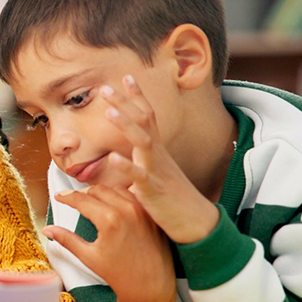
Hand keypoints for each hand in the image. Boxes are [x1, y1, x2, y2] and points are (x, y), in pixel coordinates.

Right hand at [44, 185, 175, 301]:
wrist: (150, 287)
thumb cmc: (120, 275)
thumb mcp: (89, 257)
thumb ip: (67, 239)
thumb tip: (48, 230)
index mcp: (109, 220)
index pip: (82, 199)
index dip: (66, 197)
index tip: (59, 197)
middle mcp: (127, 210)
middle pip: (98, 189)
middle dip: (82, 193)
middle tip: (73, 200)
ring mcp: (142, 211)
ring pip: (116, 189)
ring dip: (101, 192)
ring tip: (92, 201)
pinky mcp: (151, 215)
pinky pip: (133, 197)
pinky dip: (119, 196)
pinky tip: (113, 205)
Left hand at [99, 76, 219, 243]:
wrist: (196, 223)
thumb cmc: (172, 200)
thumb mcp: (152, 177)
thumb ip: (136, 165)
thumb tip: (118, 159)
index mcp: (156, 151)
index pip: (148, 117)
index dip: (137, 97)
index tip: (125, 77)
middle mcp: (158, 156)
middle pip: (143, 121)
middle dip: (124, 103)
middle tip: (104, 87)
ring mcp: (157, 171)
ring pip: (143, 142)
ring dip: (126, 125)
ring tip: (108, 110)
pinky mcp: (154, 190)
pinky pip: (140, 175)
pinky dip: (126, 165)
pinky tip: (113, 156)